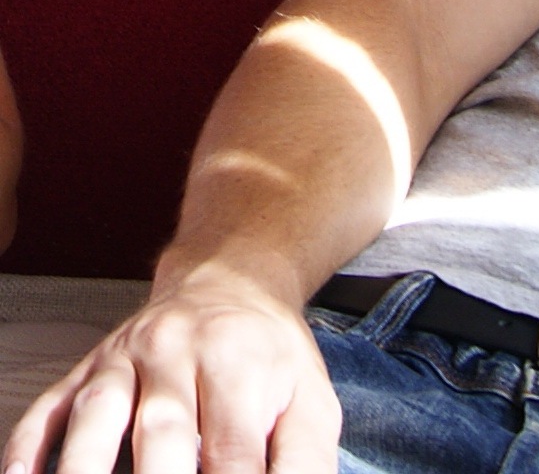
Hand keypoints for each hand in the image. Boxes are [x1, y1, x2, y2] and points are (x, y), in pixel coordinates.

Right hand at [5, 263, 338, 473]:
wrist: (231, 282)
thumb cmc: (270, 354)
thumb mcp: (310, 399)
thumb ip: (303, 461)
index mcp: (239, 363)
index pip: (232, 451)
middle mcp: (176, 354)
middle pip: (162, 434)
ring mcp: (123, 359)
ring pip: (96, 419)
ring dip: (85, 470)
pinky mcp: (84, 370)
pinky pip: (46, 411)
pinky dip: (28, 449)